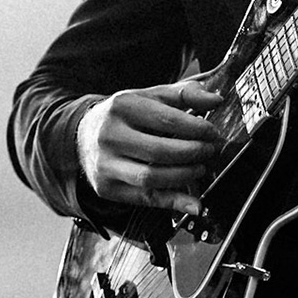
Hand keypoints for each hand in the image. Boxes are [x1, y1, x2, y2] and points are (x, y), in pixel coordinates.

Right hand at [77, 79, 225, 215]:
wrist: (82, 136)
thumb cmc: (123, 115)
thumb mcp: (148, 97)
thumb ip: (183, 94)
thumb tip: (216, 100)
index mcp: (121, 106)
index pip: (166, 119)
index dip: (195, 129)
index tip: (212, 133)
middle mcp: (109, 135)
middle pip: (160, 151)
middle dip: (193, 153)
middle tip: (210, 151)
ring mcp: (105, 163)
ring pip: (151, 177)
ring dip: (184, 176)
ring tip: (200, 169)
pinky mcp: (106, 187)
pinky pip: (145, 198)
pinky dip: (173, 202)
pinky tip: (193, 202)